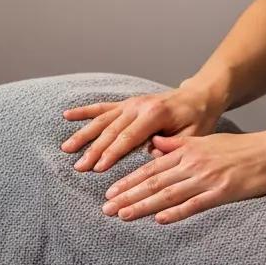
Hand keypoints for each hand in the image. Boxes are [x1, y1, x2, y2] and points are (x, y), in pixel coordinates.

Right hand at [61, 86, 222, 172]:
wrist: (198, 97)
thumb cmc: (197, 119)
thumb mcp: (193, 135)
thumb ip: (173, 145)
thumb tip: (151, 157)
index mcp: (155, 114)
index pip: (128, 137)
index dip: (112, 153)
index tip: (98, 168)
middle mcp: (139, 106)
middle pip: (111, 130)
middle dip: (93, 150)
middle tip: (79, 167)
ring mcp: (131, 103)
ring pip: (102, 120)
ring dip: (83, 134)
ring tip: (67, 149)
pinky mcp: (126, 103)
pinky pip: (102, 107)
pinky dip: (84, 111)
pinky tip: (67, 115)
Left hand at [101, 131, 265, 223]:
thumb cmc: (239, 147)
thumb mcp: (205, 140)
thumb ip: (177, 144)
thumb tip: (153, 146)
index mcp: (187, 151)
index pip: (150, 168)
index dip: (128, 181)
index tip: (109, 192)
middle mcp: (192, 164)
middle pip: (154, 182)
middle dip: (128, 195)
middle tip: (106, 208)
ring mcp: (207, 179)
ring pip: (168, 194)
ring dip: (144, 206)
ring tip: (123, 215)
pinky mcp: (222, 192)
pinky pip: (195, 204)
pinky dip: (177, 212)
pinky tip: (160, 220)